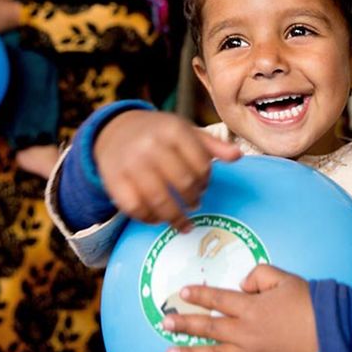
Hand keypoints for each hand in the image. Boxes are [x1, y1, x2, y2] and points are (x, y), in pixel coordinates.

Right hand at [94, 110, 241, 231]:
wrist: (115, 130)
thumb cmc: (158, 133)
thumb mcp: (186, 131)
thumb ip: (212, 144)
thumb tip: (238, 156)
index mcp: (173, 129)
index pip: (201, 164)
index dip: (206, 180)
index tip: (204, 186)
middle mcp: (150, 145)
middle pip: (183, 183)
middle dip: (193, 199)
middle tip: (195, 203)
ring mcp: (130, 164)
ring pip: (160, 200)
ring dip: (175, 217)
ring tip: (183, 222)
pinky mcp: (114, 181)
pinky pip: (135, 208)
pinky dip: (149, 218)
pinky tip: (158, 218)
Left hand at [163, 264, 318, 351]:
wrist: (334, 331)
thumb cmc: (310, 302)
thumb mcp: (283, 277)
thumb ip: (258, 275)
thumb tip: (241, 285)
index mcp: (251, 307)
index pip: (217, 299)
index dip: (199, 295)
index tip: (183, 293)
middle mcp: (246, 333)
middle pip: (209, 328)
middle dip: (184, 325)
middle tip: (165, 323)